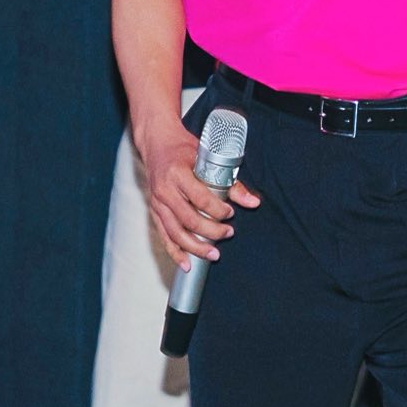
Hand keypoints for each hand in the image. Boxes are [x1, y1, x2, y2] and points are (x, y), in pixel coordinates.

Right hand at [139, 119, 258, 271]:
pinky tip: (186, 263)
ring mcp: (157, 202)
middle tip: (228, 233)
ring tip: (213, 254)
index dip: (218, 210)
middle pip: (189, 219)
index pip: (201, 199)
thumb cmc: (182, 148)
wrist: (156, 143)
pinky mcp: (154, 211)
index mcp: (177, 174)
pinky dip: (175, 251)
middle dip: (211, 231)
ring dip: (195, 247)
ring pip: (175, 232)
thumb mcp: (207, 159)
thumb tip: (252, 202)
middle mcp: (164, 190)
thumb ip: (231, 182)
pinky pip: (164, 236)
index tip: (230, 213)